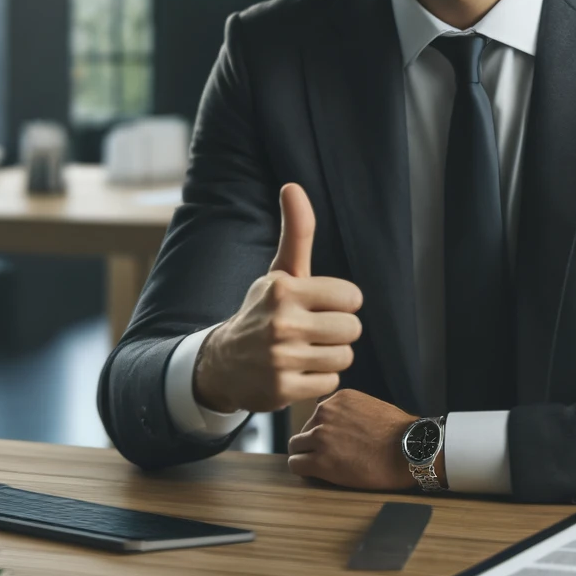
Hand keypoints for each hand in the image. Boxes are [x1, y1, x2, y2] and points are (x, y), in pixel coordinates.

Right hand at [192, 183, 363, 413]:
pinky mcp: (282, 390)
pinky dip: (319, 379)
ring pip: (344, 357)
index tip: (320, 306)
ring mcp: (281, 359)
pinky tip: (298, 371)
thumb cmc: (263, 311)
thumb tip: (293, 186)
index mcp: (284, 290)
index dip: (341, 303)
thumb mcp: (279, 272)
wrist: (223, 362)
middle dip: (338, 332)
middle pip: (351, 329)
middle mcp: (282, 323)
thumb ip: (297, 231)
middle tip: (313, 331)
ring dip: (330, 356)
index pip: (352, 298)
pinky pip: (330, 383)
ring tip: (306, 351)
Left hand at [287, 389, 431, 490]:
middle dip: (312, 444)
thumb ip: (348, 412)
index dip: (323, 431)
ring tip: (324, 467)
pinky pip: (296, 465)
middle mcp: (324, 413)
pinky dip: (304, 471)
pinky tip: (318, 475)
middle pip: (304, 431)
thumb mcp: (370, 407)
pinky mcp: (320, 461)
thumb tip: (340, 425)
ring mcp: (320, 437)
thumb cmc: (398, 433)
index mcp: (337, 399)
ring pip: (296, 447)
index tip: (332, 443)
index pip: (317, 416)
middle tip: (328, 457)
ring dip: (306, 457)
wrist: (410, 451)